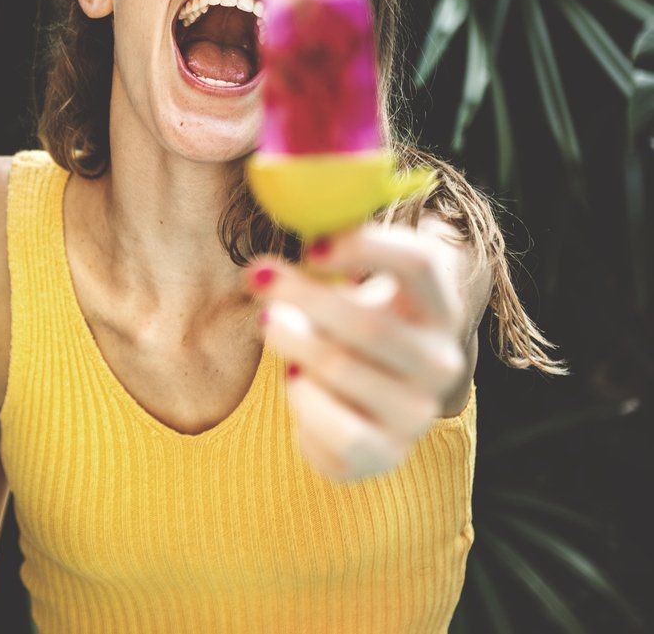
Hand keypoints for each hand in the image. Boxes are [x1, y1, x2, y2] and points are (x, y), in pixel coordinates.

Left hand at [247, 224, 468, 481]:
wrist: (359, 418)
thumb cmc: (348, 338)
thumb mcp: (350, 295)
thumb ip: (326, 265)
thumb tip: (272, 249)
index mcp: (439, 309)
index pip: (421, 264)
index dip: (367, 248)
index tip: (311, 246)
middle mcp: (441, 361)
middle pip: (370, 323)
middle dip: (305, 296)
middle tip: (256, 277)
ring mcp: (418, 412)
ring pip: (341, 369)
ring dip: (293, 340)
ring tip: (269, 322)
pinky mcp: (388, 452)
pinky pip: (334, 424)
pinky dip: (303, 397)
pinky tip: (295, 380)